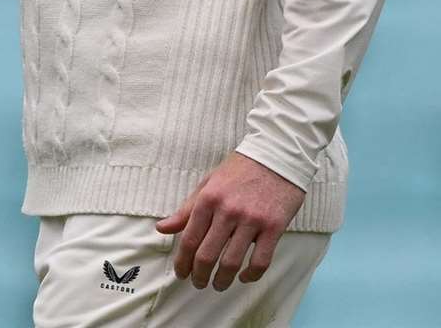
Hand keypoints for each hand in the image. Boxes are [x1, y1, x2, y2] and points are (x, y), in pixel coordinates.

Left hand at [155, 150, 305, 290]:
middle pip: (207, 256)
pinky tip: (244, 277)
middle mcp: (228, 211)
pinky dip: (250, 275)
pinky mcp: (274, 227)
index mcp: (208, 199)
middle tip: (198, 283)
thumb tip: (162, 228)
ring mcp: (252, 220)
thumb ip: (186, 209)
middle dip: (199, 276)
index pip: (189, 239)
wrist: (277, 154)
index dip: (182, 262)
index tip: (181, 273)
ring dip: (222, 280)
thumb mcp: (208, 183)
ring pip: (231, 262)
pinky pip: (260, 261)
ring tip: (219, 285)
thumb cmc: (240, 169)